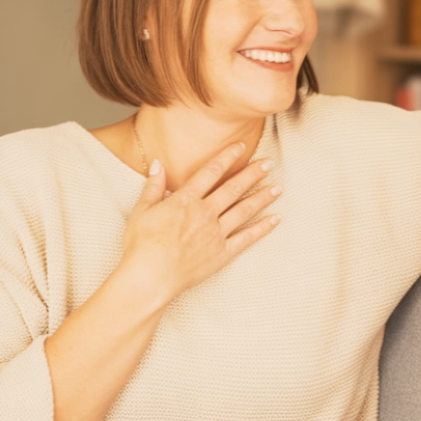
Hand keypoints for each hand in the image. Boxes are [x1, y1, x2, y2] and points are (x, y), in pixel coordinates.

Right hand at [122, 142, 281, 301]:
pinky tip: (275, 220)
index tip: (241, 145)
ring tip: (278, 188)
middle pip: (234, 188)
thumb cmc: (142, 244)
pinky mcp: (222, 254)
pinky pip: (247, 239)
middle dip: (253, 173)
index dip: (228, 156)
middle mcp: (205, 213)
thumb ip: (153, 186)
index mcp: (186, 199)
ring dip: (262, 198)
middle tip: (269, 163)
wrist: (150, 275)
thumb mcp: (142, 210)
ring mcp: (216, 233)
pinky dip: (262, 229)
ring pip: (244, 210)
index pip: (211, 171)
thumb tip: (157, 164)